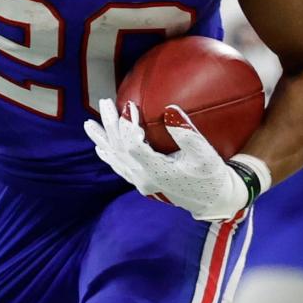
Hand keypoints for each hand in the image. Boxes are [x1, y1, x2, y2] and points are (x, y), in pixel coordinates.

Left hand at [85, 99, 265, 221]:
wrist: (213, 200)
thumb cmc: (211, 175)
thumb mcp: (205, 154)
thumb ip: (187, 133)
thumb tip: (170, 108)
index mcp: (157, 171)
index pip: (132, 145)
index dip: (128, 125)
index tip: (131, 105)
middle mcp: (144, 178)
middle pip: (119, 149)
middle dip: (110, 125)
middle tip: (105, 102)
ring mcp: (141, 183)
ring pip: (115, 159)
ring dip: (102, 140)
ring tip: (89, 124)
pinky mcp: (143, 184)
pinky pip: (120, 168)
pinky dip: (109, 156)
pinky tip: (101, 148)